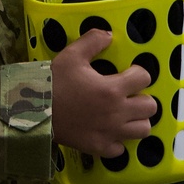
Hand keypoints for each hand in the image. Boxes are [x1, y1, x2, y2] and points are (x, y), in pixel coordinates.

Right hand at [51, 29, 157, 156]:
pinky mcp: (99, 148)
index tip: (128, 73)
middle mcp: (116, 113)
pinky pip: (121, 149)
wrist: (33, 111)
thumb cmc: (54, 82)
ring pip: (143, 130)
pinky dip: (118, 140)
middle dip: (142, 97)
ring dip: (137, 120)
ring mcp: (109, 133)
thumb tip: (109, 35)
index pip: (144, 78)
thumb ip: (93, 41)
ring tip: (124, 113)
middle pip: (150, 107)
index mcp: (112, 89)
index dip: (138, 73)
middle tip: (128, 94)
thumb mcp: (72, 55)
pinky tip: (108, 130)